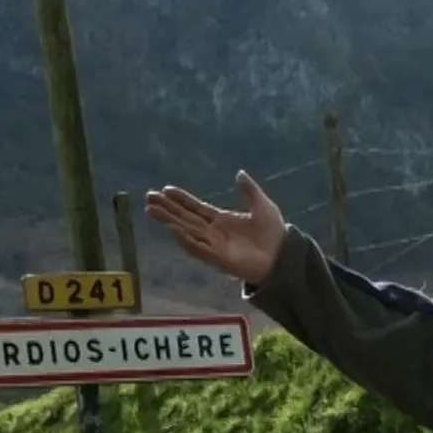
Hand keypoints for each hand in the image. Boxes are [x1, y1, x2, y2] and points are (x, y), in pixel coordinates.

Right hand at [144, 170, 287, 284]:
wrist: (283, 256)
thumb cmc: (273, 234)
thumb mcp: (262, 206)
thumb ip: (249, 191)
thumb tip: (239, 173)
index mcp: (221, 219)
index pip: (195, 207)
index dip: (181, 198)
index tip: (165, 189)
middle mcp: (213, 232)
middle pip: (185, 218)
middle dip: (167, 208)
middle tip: (148, 198)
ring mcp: (214, 245)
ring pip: (186, 231)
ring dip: (169, 221)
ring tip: (152, 211)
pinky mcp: (219, 259)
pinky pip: (199, 249)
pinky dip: (186, 240)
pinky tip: (174, 231)